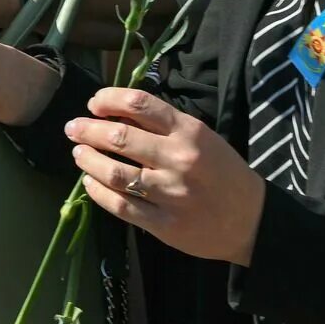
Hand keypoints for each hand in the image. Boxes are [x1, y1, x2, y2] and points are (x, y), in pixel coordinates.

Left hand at [66, 88, 264, 265]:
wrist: (252, 220)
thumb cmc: (222, 172)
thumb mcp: (201, 138)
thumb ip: (162, 126)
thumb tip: (114, 112)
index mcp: (189, 132)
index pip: (140, 103)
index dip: (108, 99)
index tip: (93, 104)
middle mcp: (179, 159)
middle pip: (120, 137)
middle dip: (88, 129)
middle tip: (72, 128)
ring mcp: (170, 193)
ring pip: (115, 173)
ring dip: (88, 160)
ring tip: (79, 153)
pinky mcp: (164, 224)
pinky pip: (120, 206)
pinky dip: (98, 191)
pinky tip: (90, 183)